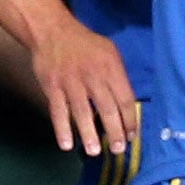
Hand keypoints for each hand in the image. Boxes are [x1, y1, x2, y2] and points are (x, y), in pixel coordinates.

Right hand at [22, 14, 136, 156]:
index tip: (132, 135)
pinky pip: (58, 111)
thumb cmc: (85, 44)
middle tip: (118, 149)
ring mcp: (71, 82)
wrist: (52, 32)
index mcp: (110, 67)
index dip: (129, 119)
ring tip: (95, 152)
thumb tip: (127, 107)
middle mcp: (93, 76)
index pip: (124, 98)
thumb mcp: (109, 52)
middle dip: (114, 131)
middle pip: (106, 108)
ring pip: (82, 112)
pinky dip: (62, 128)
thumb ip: (118, 77)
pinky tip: (66, 144)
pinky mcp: (52, 87)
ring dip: (89, 134)